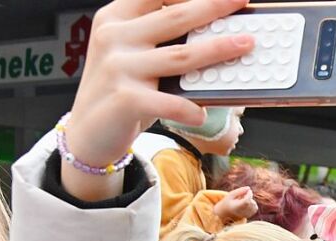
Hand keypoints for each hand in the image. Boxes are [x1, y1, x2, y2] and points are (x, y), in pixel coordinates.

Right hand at [62, 0, 254, 199]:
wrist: (89, 133)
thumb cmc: (122, 90)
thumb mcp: (133, 54)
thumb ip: (161, 39)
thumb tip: (216, 32)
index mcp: (116, 18)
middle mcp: (115, 36)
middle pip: (175, 18)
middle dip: (213, 7)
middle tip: (241, 0)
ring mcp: (119, 67)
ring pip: (181, 56)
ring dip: (218, 49)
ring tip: (246, 45)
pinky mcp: (125, 99)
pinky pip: (170, 101)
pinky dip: (191, 108)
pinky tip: (202, 113)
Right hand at [215, 186, 256, 220]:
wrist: (226, 212)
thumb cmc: (228, 202)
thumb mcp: (231, 194)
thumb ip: (239, 191)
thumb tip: (248, 188)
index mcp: (236, 207)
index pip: (247, 201)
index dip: (249, 194)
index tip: (248, 190)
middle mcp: (242, 212)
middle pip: (251, 202)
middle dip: (249, 196)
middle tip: (241, 196)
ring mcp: (246, 215)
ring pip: (254, 204)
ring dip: (250, 200)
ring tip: (242, 201)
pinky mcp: (250, 215)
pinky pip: (255, 207)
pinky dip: (252, 204)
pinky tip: (245, 204)